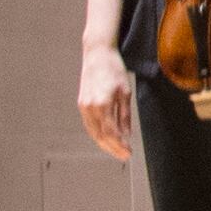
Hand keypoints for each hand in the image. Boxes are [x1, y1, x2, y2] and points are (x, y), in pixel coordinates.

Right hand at [76, 40, 136, 160]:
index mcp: (103, 104)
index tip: (129, 153)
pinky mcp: (81, 104)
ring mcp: (83, 106)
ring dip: (104, 144)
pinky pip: (89, 124)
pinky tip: (106, 138)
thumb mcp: (125, 92)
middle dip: (113, 148)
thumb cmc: (114, 70)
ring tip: (117, 150)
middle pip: (101, 136)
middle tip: (124, 156)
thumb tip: (127, 134)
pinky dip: (98, 134)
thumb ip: (125, 115)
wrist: (97, 54)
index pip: (111, 132)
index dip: (120, 145)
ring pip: (93, 132)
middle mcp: (90, 107)